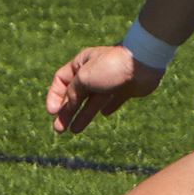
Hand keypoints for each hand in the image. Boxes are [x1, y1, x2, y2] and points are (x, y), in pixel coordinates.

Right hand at [47, 46, 161, 135]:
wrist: (142, 64)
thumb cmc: (110, 67)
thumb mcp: (84, 78)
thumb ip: (74, 92)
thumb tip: (70, 105)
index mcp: (81, 63)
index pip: (61, 80)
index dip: (54, 96)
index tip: (52, 112)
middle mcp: (93, 72)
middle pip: (75, 94)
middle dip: (66, 112)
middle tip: (58, 129)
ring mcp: (109, 81)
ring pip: (92, 101)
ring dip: (82, 115)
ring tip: (74, 131)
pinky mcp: (124, 89)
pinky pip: (112, 100)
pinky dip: (107, 107)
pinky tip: (104, 114)